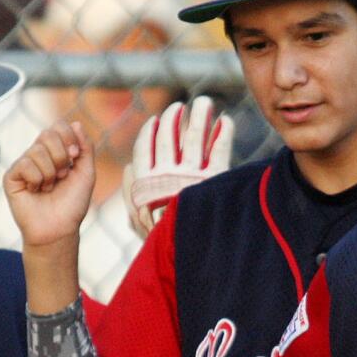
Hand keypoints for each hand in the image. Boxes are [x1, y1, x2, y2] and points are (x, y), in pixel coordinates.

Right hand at [4, 122, 94, 248]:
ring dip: (50, 173)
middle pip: (48, 134)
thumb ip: (85, 148)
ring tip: (49, 188)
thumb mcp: (86, 173)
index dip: (69, 138)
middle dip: (61, 157)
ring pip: (37, 150)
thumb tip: (76, 123)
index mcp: (56, 151)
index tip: (75, 157)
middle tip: (62, 176)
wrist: (59, 228)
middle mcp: (38, 154)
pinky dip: (37, 179)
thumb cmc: (72, 204)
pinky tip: (36, 191)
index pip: (59, 126)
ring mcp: (24, 164)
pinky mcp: (11, 176)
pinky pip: (25, 164)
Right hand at [122, 97, 232, 237]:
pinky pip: (220, 150)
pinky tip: (227, 121)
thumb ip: (132, 192)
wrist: (187, 254)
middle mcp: (167, 174)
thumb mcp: (138, 219)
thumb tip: (130, 167)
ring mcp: (191, 175)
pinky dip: (224, 134)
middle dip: (175, 118)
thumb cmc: (160, 238)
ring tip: (204, 102)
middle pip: (170, 137)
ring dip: (199, 116)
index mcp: (146, 181)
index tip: (156, 120)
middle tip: (182, 106)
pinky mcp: (214, 178)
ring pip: (195, 137)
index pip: (145, 148)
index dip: (150, 132)